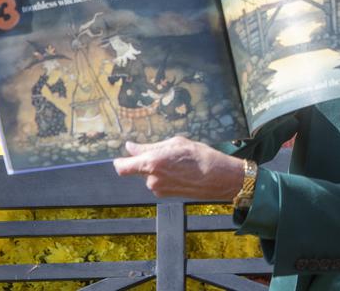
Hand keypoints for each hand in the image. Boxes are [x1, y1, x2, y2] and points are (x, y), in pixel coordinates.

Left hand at [113, 136, 243, 199]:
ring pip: (149, 176)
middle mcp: (151, 179)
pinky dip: (165, 177)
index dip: (120, 161)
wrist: (219, 178)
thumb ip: (150, 146)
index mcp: (152, 163)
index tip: (124, 156)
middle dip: (147, 162)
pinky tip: (181, 172)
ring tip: (178, 163)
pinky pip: (158, 183)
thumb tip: (131, 147)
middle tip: (166, 154)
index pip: (122, 167)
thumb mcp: (175, 143)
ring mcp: (158, 189)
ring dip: (158, 169)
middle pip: (138, 170)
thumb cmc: (200, 156)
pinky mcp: (166, 195)